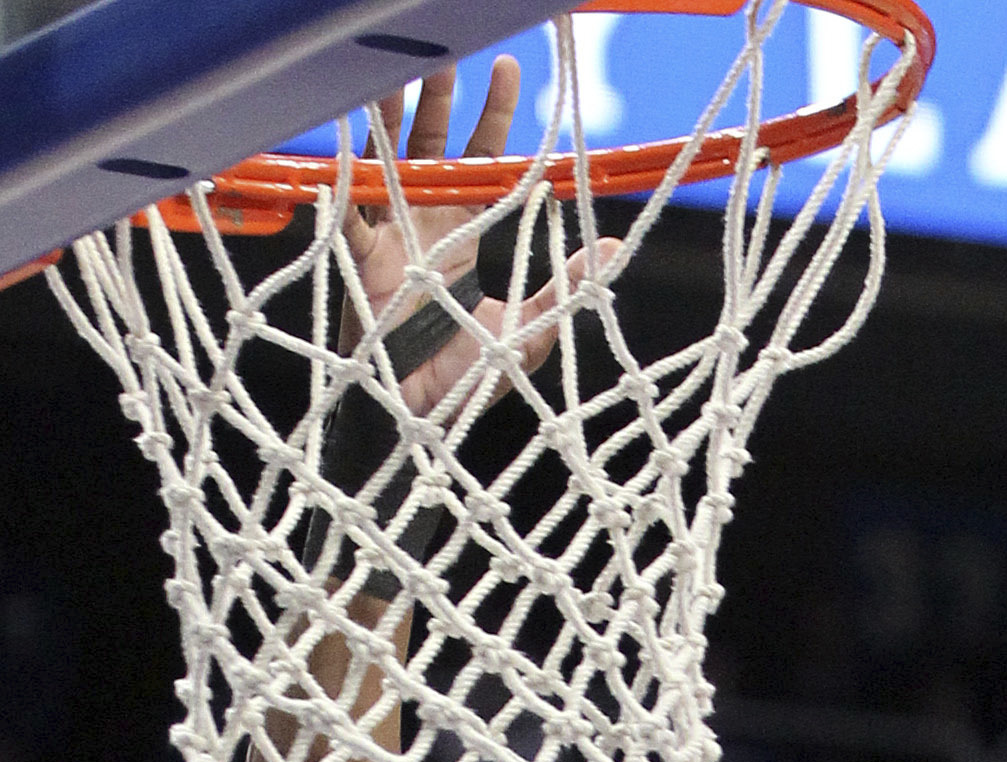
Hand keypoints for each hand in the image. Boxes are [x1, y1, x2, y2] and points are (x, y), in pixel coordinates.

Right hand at [342, 58, 616, 412]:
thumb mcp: (528, 329)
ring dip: (389, 115)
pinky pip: (348, 214)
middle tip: (448, 48)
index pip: (480, 159)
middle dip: (438, 94)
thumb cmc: (472, 378)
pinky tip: (344, 146)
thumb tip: (612, 247)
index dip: (491, 115)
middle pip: (430, 142)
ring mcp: (389, 236)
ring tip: (393, 71)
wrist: (426, 417)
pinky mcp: (361, 262)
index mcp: (464, 231)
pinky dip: (343, 182)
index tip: (507, 70)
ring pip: (386, 158)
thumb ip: (564, 288)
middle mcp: (425, 222)